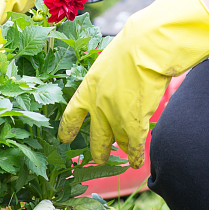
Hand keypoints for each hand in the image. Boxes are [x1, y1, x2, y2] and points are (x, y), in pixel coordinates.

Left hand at [58, 0, 208, 166]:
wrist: (144, 47)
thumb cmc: (130, 47)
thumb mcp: (107, 63)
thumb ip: (107, 81)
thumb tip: (114, 86)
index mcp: (87, 89)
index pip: (71, 114)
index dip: (68, 129)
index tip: (64, 139)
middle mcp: (97, 107)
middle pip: (95, 138)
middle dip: (97, 151)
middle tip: (99, 159)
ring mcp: (115, 117)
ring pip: (119, 141)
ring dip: (125, 147)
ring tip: (127, 153)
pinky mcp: (133, 123)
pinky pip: (134, 146)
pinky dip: (136, 155)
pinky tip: (137, 162)